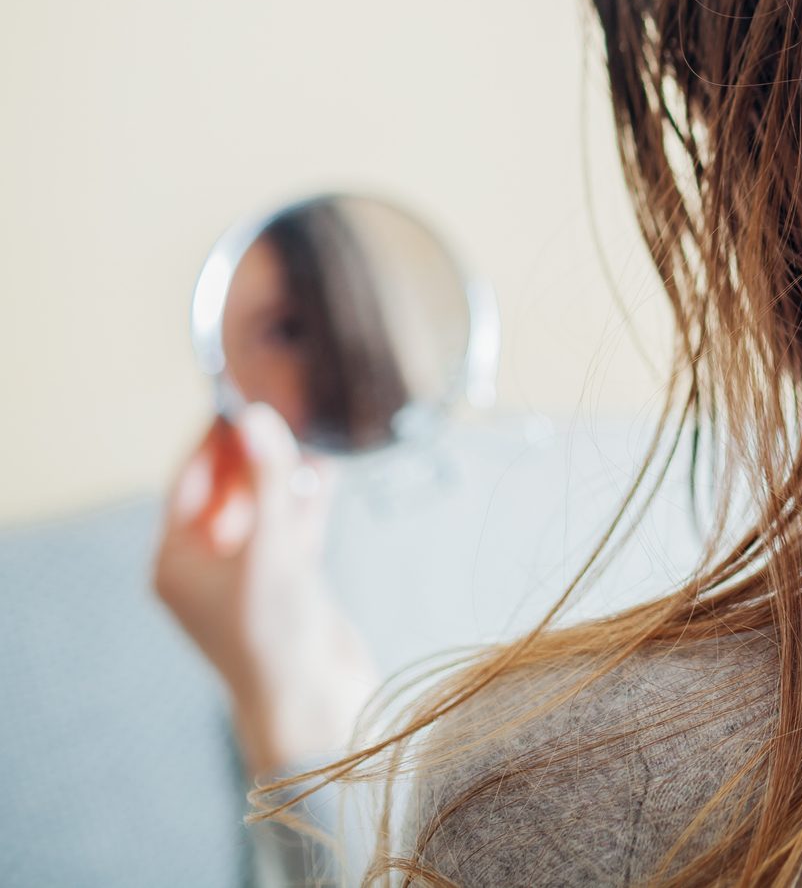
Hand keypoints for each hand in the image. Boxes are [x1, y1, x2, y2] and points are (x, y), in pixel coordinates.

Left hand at [151, 403, 379, 778]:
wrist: (313, 702)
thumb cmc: (275, 636)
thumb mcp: (269, 548)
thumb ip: (267, 481)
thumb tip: (258, 419)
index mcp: (178, 562)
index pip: (190, 482)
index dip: (215, 438)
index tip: (240, 396)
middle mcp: (209, 568)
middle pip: (227, 491)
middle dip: (254, 453)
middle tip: (282, 408)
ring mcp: (250, 577)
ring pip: (263, 509)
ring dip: (285, 475)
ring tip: (310, 435)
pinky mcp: (288, 586)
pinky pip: (291, 530)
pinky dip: (306, 503)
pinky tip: (326, 475)